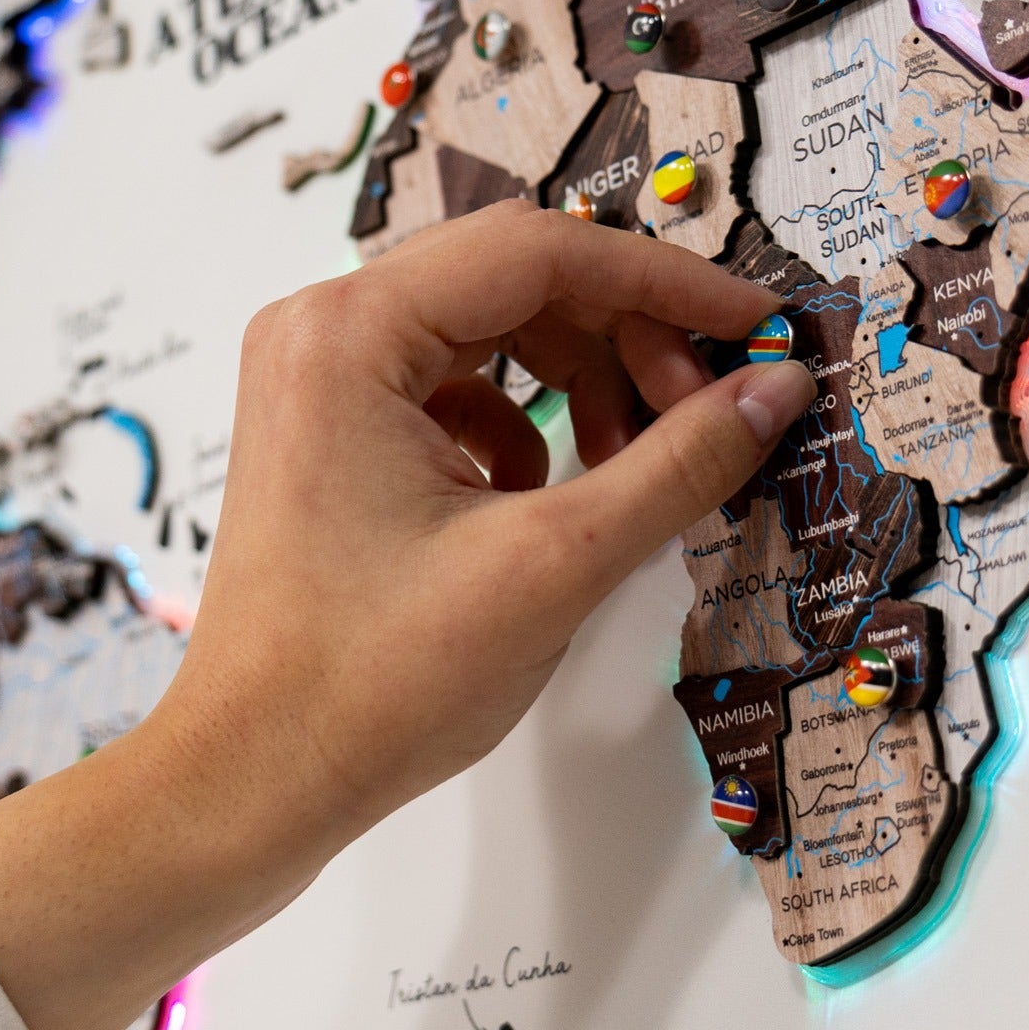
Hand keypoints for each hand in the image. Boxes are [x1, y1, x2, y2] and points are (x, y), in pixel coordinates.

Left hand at [0, 204, 815, 1029]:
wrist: (251, 779)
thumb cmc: (373, 682)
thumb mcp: (555, 563)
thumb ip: (679, 463)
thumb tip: (776, 389)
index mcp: (351, 331)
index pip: (538, 249)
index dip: (665, 282)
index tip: (755, 325)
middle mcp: (321, 328)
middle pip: (511, 275)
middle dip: (624, 330)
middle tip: (707, 408)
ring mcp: (316, 376)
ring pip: (486, 326)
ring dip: (581, 374)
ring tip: (638, 461)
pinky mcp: (327, 428)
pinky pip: (450, 381)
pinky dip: (522, 419)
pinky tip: (553, 495)